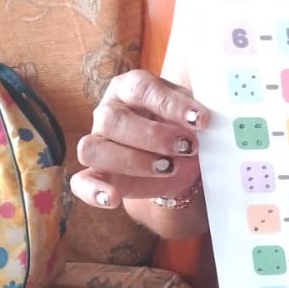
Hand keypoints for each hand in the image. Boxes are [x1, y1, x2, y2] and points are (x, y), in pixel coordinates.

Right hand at [71, 70, 209, 207]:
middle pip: (114, 119)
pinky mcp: (96, 174)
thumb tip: (207, 118)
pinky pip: (80, 182)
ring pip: (93, 148)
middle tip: (186, 147)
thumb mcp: (192, 113)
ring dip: (132, 161)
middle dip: (153, 136)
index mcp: (131, 88)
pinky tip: (113, 199)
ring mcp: (98, 142)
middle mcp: (108, 112)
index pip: (141, 89)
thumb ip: (196, 112)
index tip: (201, 120)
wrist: (179, 159)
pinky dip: (93, 191)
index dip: (171, 104)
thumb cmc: (182, 126)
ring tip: (168, 167)